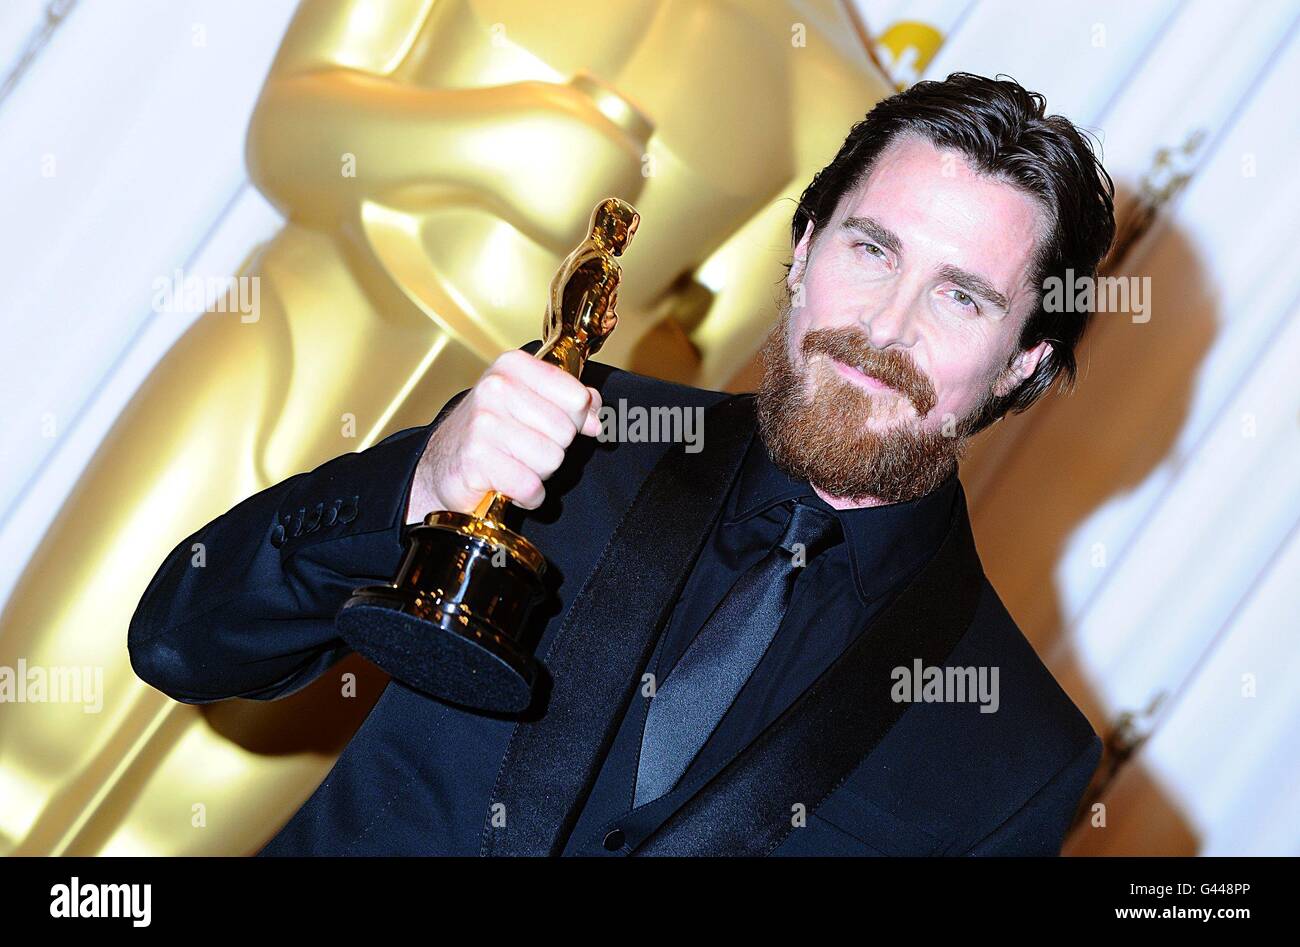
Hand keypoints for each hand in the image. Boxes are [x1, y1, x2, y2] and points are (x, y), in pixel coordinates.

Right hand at [406, 349, 601, 521]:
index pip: (577, 396)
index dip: (574, 419)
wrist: (442, 464)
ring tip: (514, 464)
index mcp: (513, 366)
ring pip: (551, 459)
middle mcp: (496, 388)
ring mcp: (483, 423)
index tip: (550, 424)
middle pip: (566, 431)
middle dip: (554, 449)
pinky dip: (528, 495)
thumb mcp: (530, 401)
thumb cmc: (490, 432)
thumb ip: (571, 400)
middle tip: (525, 449)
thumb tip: (596, 413)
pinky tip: (510, 485)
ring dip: (539, 472)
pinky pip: (531, 485)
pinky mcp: (476, 459)